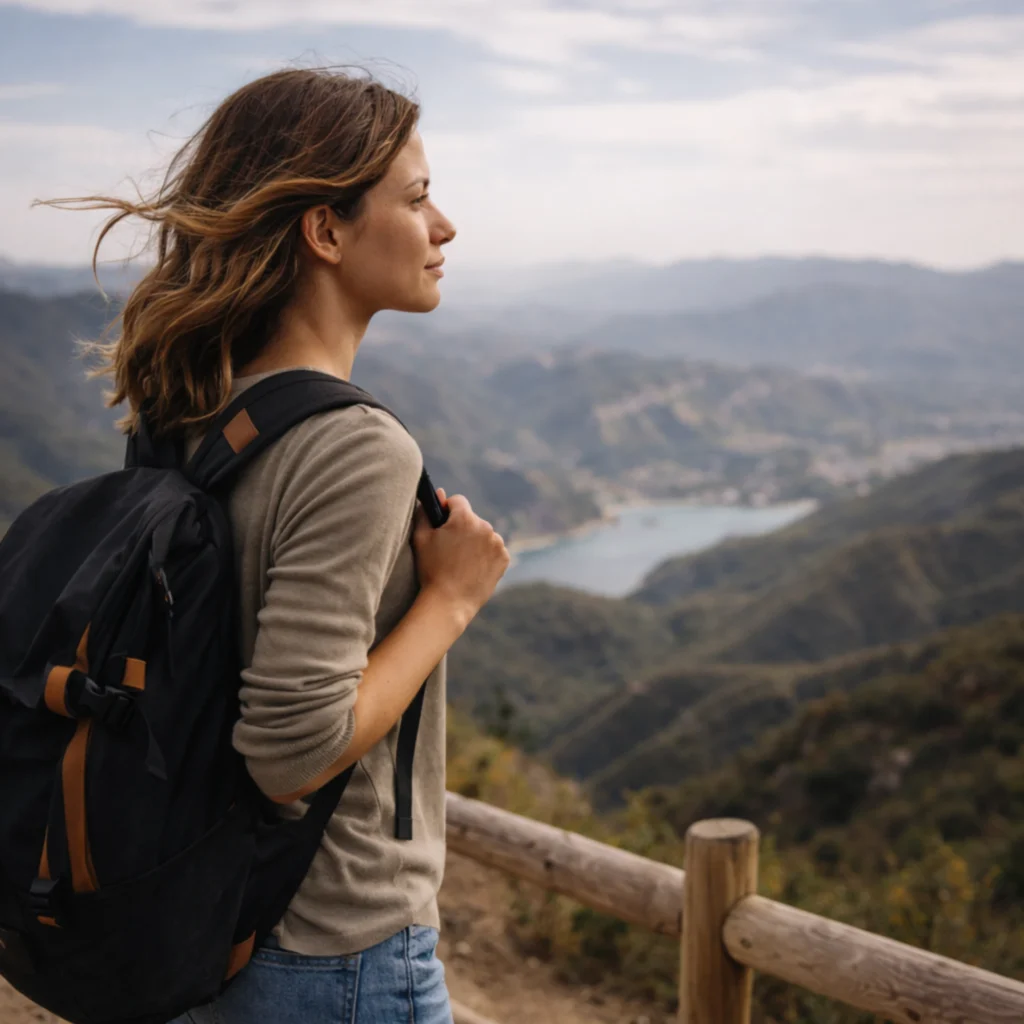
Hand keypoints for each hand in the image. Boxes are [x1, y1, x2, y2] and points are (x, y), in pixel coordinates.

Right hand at [412, 488, 509, 625]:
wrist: (449, 602)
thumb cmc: (431, 569)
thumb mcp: (421, 538)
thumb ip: (426, 512)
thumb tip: (439, 493)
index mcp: (464, 519)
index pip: (458, 501)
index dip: (448, 511)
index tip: (443, 525)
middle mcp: (485, 527)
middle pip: (472, 519)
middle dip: (462, 528)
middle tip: (450, 549)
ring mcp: (497, 543)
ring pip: (484, 534)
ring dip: (475, 541)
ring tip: (461, 561)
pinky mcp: (504, 558)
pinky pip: (494, 549)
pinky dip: (485, 555)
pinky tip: (473, 567)